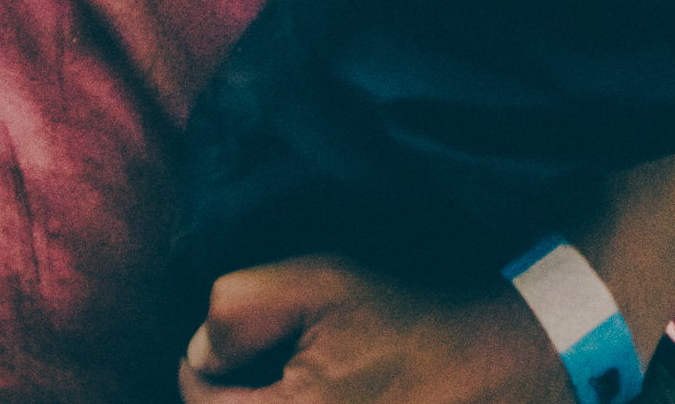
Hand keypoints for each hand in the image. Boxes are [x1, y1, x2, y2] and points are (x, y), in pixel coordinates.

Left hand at [180, 258, 565, 403]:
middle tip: (257, 374)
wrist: (477, 371)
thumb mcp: (320, 283)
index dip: (203, 373)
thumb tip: (198, 353)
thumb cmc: (398, 324)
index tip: (232, 352)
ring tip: (293, 389)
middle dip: (230, 401)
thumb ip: (241, 307)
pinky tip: (315, 399)